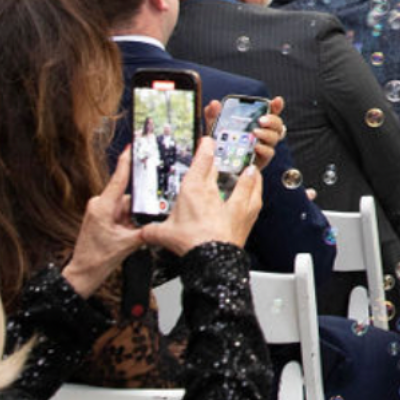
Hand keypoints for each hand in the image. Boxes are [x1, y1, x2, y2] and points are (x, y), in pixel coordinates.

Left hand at [62, 147, 150, 295]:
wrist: (83, 273)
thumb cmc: (97, 260)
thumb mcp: (127, 244)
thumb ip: (144, 229)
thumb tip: (159, 222)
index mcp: (102, 207)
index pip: (118, 179)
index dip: (127, 161)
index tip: (132, 147)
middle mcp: (99, 205)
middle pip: (127, 198)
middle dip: (138, 209)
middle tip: (139, 224)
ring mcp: (99, 212)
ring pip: (125, 207)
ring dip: (132, 219)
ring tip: (129, 236)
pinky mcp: (101, 218)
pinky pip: (120, 214)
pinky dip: (128, 222)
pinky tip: (127, 235)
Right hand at [140, 137, 262, 252]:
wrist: (212, 258)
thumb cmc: (191, 244)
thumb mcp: (163, 235)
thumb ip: (152, 231)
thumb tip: (144, 232)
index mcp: (193, 190)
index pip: (200, 162)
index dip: (205, 148)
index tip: (207, 141)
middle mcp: (214, 191)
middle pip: (217, 169)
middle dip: (218, 159)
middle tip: (218, 152)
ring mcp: (232, 201)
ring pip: (242, 177)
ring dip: (244, 170)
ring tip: (247, 165)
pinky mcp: (246, 212)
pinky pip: (253, 192)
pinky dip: (255, 184)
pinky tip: (255, 180)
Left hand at [204, 95, 285, 170]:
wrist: (218, 166)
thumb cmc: (220, 144)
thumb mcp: (215, 128)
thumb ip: (214, 115)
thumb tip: (214, 104)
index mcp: (256, 122)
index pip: (270, 112)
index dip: (276, 106)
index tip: (277, 100)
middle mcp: (263, 133)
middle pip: (277, 124)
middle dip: (273, 120)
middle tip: (261, 120)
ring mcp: (264, 146)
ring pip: (275, 137)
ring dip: (267, 133)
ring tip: (256, 132)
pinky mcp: (262, 159)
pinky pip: (269, 153)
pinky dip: (264, 148)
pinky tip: (256, 147)